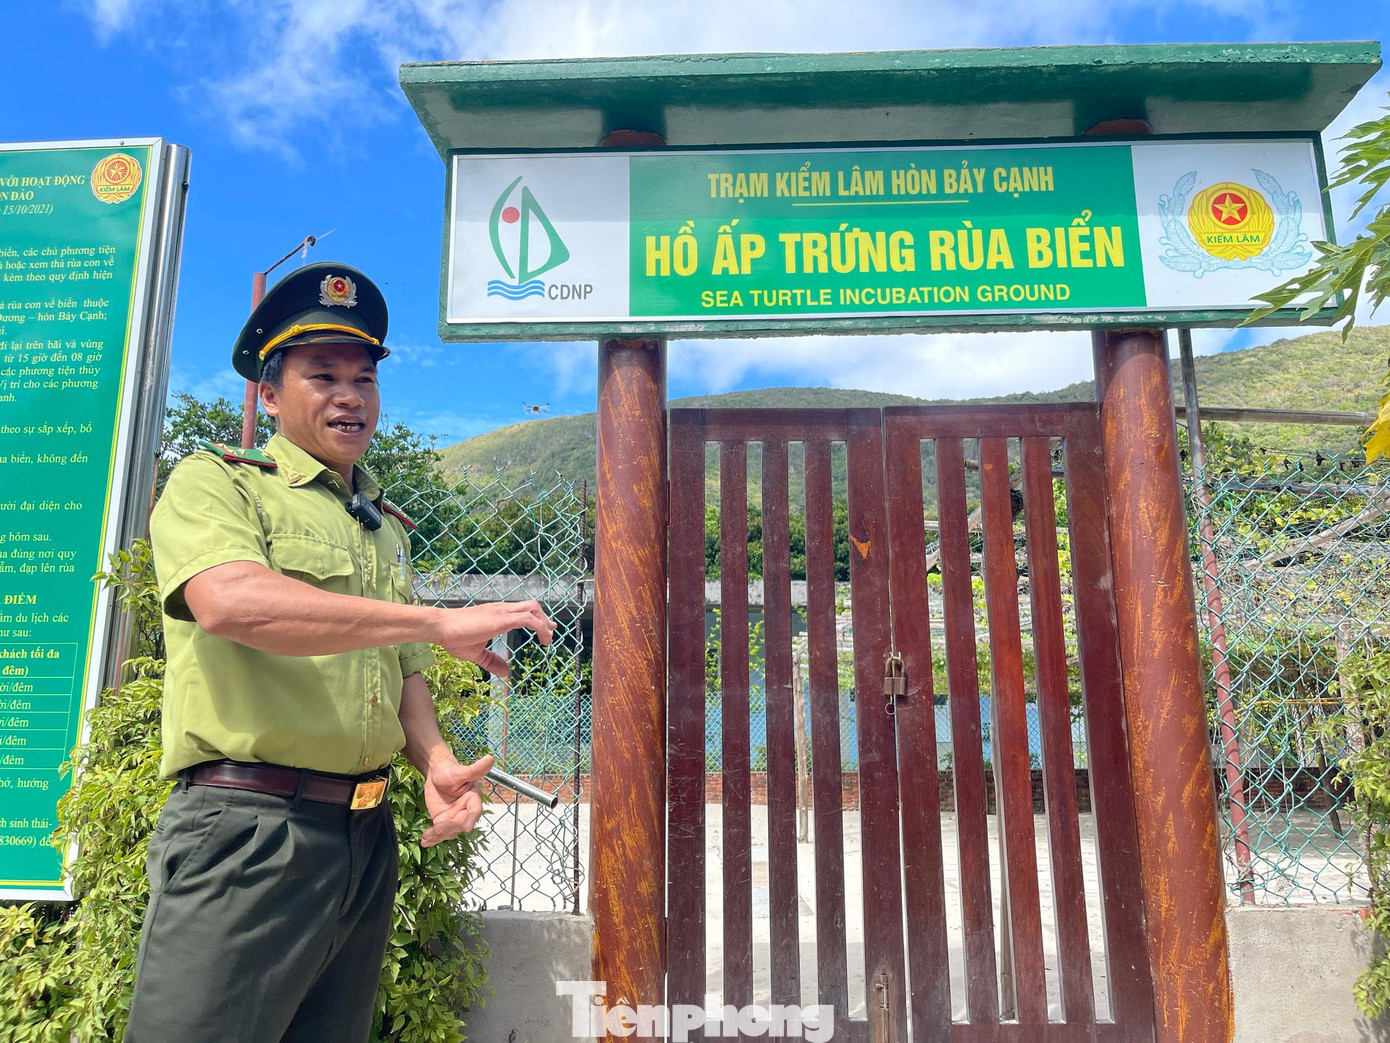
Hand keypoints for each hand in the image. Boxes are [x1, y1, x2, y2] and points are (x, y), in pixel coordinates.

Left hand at [420, 751, 494, 846]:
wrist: (435, 774)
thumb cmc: (450, 770)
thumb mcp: (460, 771)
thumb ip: (475, 769)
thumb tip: (490, 759)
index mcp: (473, 799)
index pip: (475, 811)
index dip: (471, 819)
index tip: (467, 827)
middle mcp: (465, 811)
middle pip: (460, 824)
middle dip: (450, 828)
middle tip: (438, 827)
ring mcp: (453, 818)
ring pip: (449, 831)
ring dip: (439, 835)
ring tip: (428, 835)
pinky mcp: (442, 821)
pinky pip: (439, 833)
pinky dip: (432, 838)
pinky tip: (425, 841)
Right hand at [436, 601, 554, 677]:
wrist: (440, 627)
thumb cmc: (454, 637)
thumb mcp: (477, 653)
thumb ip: (492, 662)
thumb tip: (505, 673)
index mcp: (497, 614)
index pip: (522, 611)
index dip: (537, 618)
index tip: (547, 627)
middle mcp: (502, 609)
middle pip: (532, 606)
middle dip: (544, 618)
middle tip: (551, 631)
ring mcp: (502, 612)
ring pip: (533, 608)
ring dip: (544, 622)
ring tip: (547, 638)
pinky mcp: (500, 618)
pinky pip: (527, 619)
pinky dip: (539, 627)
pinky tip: (542, 639)